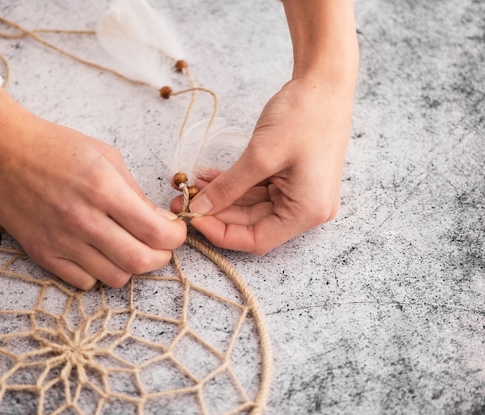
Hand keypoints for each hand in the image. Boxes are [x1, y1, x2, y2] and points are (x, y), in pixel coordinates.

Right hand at [0, 89, 186, 288]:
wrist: (1, 151)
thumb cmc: (54, 147)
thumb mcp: (106, 156)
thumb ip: (135, 192)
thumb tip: (161, 221)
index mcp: (103, 189)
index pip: (155, 232)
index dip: (175, 237)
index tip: (175, 231)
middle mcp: (83, 219)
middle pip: (140, 262)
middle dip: (161, 257)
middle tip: (160, 245)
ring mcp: (61, 241)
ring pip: (114, 278)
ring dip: (130, 266)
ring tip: (127, 247)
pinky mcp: (42, 253)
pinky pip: (83, 282)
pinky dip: (99, 273)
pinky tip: (98, 253)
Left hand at [171, 76, 354, 253]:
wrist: (324, 82)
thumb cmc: (304, 115)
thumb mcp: (260, 155)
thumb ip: (228, 187)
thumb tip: (199, 208)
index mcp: (307, 211)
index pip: (257, 240)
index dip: (221, 233)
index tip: (193, 218)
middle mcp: (306, 209)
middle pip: (253, 224)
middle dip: (216, 212)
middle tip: (183, 200)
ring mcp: (299, 193)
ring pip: (251, 207)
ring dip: (221, 197)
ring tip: (190, 185)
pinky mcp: (291, 179)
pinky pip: (256, 189)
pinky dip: (233, 184)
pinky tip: (208, 176)